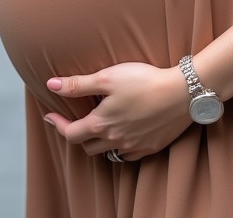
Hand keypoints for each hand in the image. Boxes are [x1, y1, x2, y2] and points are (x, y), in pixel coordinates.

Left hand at [44, 62, 191, 160]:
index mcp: (101, 124)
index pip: (70, 133)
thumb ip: (78, 84)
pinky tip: (124, 133)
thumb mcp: (107, 78)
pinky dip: (120, 146)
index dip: (58, 125)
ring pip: (108, 152)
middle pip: (87, 146)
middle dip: (78, 134)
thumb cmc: (143, 81)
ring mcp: (133, 146)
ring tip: (100, 126)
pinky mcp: (150, 147)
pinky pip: (128, 154)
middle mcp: (114, 140)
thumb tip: (51, 85)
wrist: (182, 92)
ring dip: (99, 142)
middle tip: (77, 119)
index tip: (51, 116)